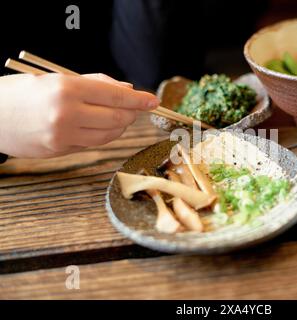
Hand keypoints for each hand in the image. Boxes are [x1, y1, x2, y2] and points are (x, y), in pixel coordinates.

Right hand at [0, 73, 158, 157]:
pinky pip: (92, 143)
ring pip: (108, 135)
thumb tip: (127, 89)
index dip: (138, 99)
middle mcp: (67, 114)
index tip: (153, 101)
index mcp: (67, 89)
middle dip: (131, 113)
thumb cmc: (24, 91)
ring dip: (119, 126)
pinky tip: (99, 126)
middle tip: (135, 107)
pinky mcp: (59, 150)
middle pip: (117, 118)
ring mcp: (63, 136)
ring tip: (118, 115)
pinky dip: (102, 135)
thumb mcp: (57, 78)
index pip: (115, 96)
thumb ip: (95, 83)